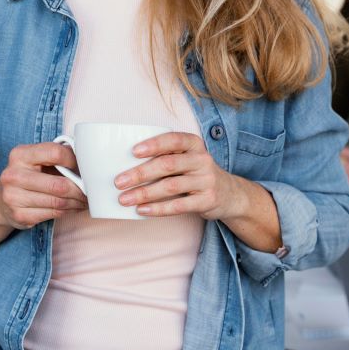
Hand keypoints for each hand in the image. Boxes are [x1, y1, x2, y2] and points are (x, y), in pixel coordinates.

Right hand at [0, 142, 87, 229]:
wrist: (1, 200)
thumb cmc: (28, 175)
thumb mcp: (37, 159)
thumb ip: (57, 155)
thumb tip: (86, 159)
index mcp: (20, 155)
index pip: (55, 153)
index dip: (74, 160)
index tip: (83, 167)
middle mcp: (13, 175)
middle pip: (59, 185)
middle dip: (80, 189)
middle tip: (91, 190)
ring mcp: (14, 197)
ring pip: (59, 202)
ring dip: (77, 202)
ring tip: (85, 200)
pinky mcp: (19, 215)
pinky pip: (54, 213)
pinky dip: (68, 211)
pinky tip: (73, 207)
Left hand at [114, 131, 245, 220]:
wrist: (230, 194)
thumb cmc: (197, 173)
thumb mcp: (188, 158)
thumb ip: (167, 156)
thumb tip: (126, 164)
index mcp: (195, 144)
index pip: (174, 140)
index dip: (154, 144)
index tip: (133, 151)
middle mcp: (202, 160)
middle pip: (168, 164)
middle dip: (141, 173)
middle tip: (119, 182)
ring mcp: (206, 181)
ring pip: (171, 186)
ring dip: (144, 193)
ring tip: (124, 199)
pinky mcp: (207, 200)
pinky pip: (179, 205)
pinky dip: (158, 209)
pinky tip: (142, 210)